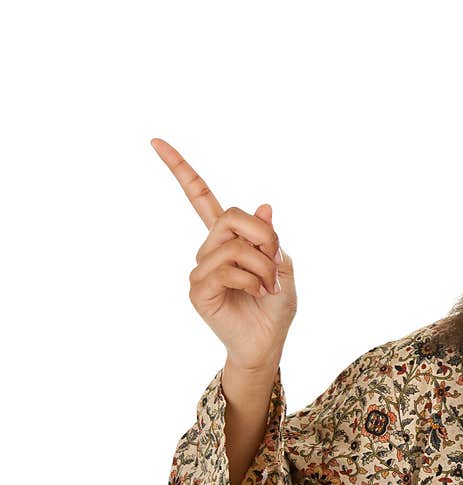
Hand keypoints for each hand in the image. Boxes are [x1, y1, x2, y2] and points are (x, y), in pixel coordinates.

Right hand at [151, 137, 297, 371]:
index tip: (155, 141)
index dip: (180, 170)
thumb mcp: (283, 266)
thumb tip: (264, 206)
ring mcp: (201, 270)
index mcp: (227, 239)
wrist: (269, 342)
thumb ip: (271, 238)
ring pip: (234, 246)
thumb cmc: (276, 307)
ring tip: (268, 288)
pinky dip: (251, 281)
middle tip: (276, 260)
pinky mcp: (198, 291)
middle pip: (231, 216)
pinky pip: (227, 270)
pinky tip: (256, 294)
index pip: (201, 198)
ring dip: (262, 266)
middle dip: (264, 236)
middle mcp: (209, 250)